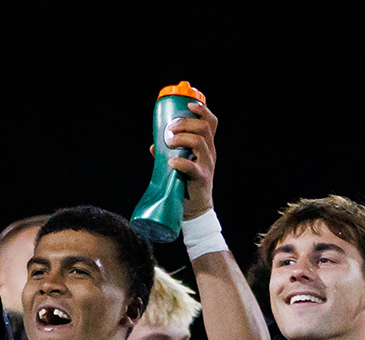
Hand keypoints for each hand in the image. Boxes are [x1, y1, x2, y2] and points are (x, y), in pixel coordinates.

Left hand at [164, 100, 218, 218]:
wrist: (195, 209)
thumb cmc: (187, 184)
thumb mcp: (181, 164)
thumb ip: (169, 153)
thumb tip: (153, 145)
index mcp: (206, 146)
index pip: (210, 123)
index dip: (202, 111)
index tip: (189, 105)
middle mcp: (209, 153)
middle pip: (204, 128)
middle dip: (185, 123)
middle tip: (170, 129)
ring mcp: (207, 165)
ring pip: (199, 141)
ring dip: (181, 138)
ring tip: (169, 143)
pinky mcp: (202, 178)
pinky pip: (192, 166)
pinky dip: (180, 162)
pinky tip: (171, 162)